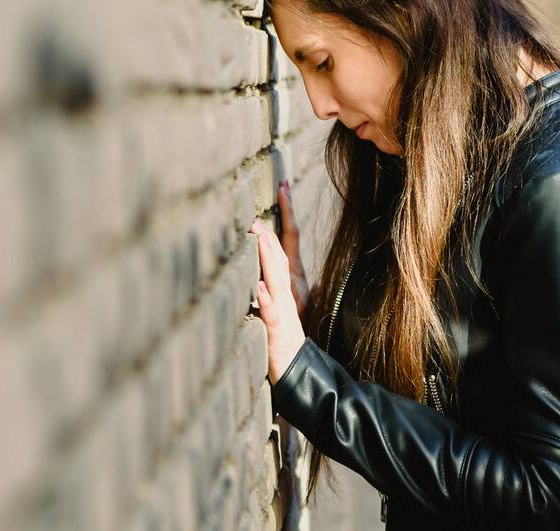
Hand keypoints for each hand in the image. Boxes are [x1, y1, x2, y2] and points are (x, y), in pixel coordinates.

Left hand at [252, 214, 307, 385]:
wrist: (300, 374)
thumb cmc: (285, 340)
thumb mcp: (280, 306)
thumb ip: (272, 282)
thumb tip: (261, 258)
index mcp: (291, 285)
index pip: (289, 243)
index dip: (287, 214)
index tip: (283, 186)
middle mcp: (290, 293)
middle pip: (283, 255)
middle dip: (275, 229)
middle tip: (269, 201)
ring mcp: (285, 312)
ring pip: (278, 279)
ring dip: (269, 257)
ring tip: (260, 236)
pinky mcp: (277, 333)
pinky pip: (272, 313)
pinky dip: (267, 300)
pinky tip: (261, 286)